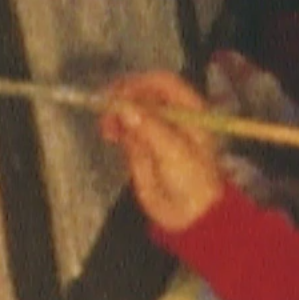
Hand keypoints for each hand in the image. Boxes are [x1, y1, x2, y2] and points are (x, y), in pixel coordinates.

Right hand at [98, 72, 224, 231]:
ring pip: (130, 112)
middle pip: (143, 95)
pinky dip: (115, 128)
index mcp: (188, 110)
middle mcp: (171, 116)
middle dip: (123, 98)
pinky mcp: (141, 149)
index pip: (162, 83)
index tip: (119, 93)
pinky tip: (109, 133)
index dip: (140, 83)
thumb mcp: (173, 150)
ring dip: (115, 114)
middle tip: (105, 108)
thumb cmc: (193, 180)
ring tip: (106, 127)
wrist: (191, 216)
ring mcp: (155, 131)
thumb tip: (124, 107)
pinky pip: (125, 130)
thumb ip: (148, 127)